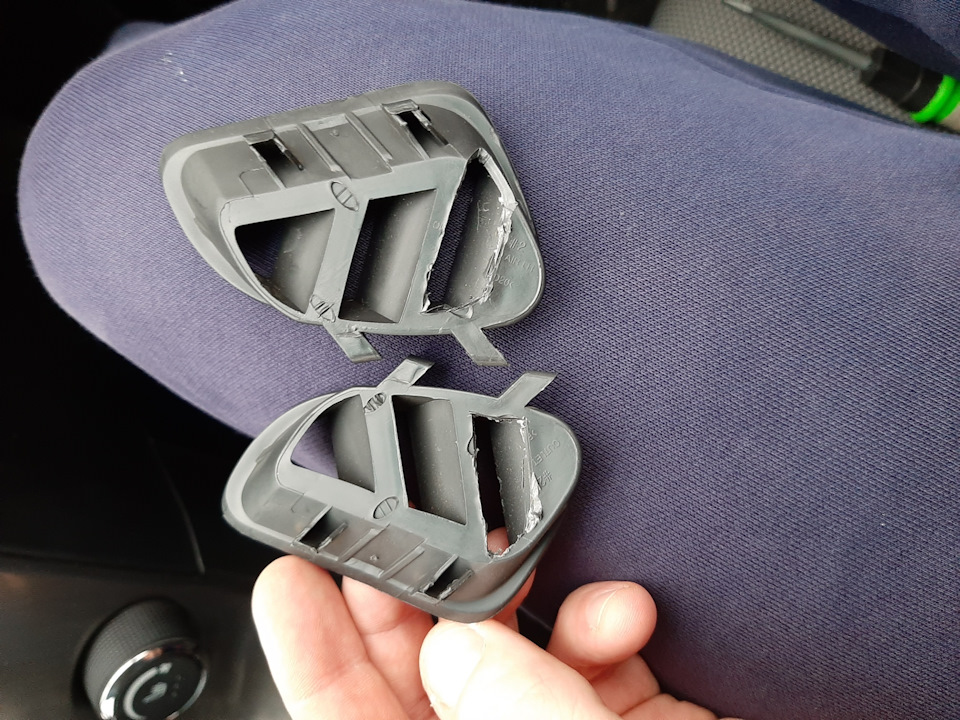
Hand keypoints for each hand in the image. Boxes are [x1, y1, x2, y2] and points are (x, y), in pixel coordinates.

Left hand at [252, 540, 737, 719]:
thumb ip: (507, 712)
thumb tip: (455, 647)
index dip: (311, 650)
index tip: (289, 575)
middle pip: (424, 675)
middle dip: (419, 593)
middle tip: (407, 525)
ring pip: (512, 653)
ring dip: (530, 600)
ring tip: (540, 568)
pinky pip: (594, 656)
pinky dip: (605, 624)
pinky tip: (625, 615)